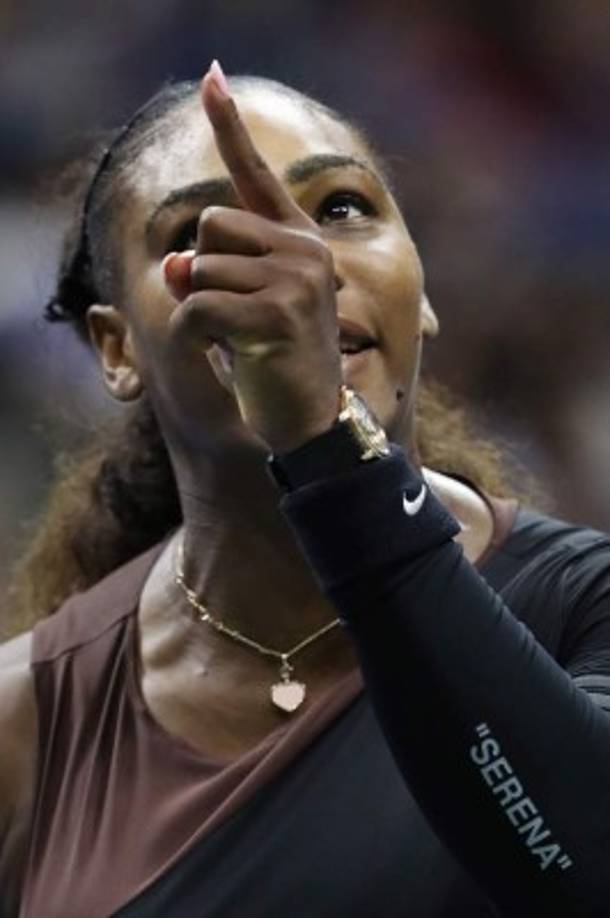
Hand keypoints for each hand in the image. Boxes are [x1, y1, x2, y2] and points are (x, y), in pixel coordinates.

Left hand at [164, 61, 341, 453]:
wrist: (313, 423)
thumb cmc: (275, 366)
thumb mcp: (234, 313)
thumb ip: (205, 277)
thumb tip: (171, 263)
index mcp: (298, 243)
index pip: (258, 177)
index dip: (231, 127)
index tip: (212, 76)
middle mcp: (304, 248)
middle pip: (210, 224)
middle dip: (202, 271)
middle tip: (236, 317)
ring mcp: (295, 276)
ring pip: (198, 265)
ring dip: (200, 307)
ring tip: (239, 340)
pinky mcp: (278, 309)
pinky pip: (198, 304)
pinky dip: (195, 334)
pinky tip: (233, 355)